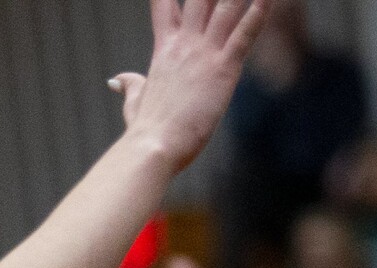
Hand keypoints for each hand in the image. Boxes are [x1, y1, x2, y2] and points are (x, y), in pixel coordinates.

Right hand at [109, 0, 270, 172]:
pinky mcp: (222, 69)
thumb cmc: (145, 129)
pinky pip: (244, 34)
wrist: (153, 145)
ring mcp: (204, 53)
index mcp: (165, 48)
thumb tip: (117, 79)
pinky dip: (259, 13)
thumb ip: (130, 85)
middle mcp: (185, 43)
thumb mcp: (135, 101)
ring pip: (225, 6)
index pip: (166, 4)